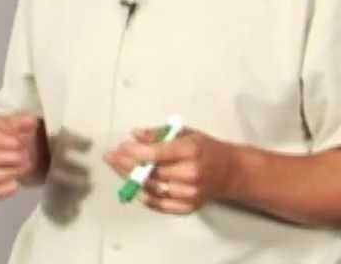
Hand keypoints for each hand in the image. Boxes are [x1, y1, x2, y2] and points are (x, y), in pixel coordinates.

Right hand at [0, 114, 44, 199]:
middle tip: (24, 156)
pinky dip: (3, 191)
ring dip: (8, 172)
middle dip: (5, 158)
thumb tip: (30, 122)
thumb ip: (21, 121)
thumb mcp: (14, 122)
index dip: (1, 140)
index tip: (18, 143)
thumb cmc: (7, 132)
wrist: (9, 148)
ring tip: (25, 166)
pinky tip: (16, 185)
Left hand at [104, 125, 238, 214]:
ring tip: (117, 168)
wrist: (230, 172)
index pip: (156, 153)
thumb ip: (159, 134)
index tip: (120, 146)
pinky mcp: (187, 207)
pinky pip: (158, 204)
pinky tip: (132, 185)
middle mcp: (191, 174)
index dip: (134, 151)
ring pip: (151, 189)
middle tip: (110, 157)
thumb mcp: (186, 133)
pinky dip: (143, 195)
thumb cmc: (206, 149)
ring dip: (130, 179)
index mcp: (191, 151)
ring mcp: (189, 194)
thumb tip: (134, 135)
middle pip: (151, 172)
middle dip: (127, 164)